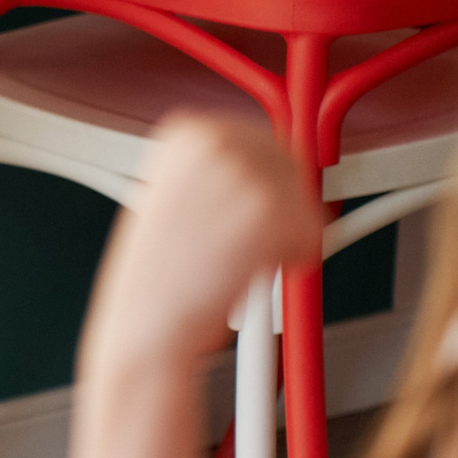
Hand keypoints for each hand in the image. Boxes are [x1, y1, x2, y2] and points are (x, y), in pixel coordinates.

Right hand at [87, 114, 323, 365]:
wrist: (145, 325)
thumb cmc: (157, 279)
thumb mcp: (178, 201)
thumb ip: (222, 176)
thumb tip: (273, 167)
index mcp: (185, 133)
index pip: (260, 138)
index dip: (269, 180)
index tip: (260, 207)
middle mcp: (214, 141)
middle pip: (290, 164)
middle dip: (283, 207)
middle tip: (252, 243)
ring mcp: (243, 173)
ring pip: (304, 201)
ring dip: (285, 237)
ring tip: (237, 260)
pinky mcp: (269, 210)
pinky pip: (312, 231)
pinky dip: (293, 258)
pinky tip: (248, 271)